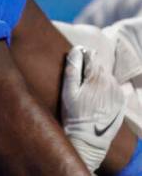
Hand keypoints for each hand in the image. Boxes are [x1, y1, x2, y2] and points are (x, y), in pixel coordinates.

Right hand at [62, 46, 126, 171]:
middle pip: (100, 65)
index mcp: (96, 78)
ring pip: (107, 76)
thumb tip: (75, 51)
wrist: (89, 137)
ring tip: (88, 90)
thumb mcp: (68, 92)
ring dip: (99, 77)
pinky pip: (114, 87)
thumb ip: (72, 69)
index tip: (77, 57)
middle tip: (81, 78)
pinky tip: (97, 97)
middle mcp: (110, 83)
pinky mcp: (121, 101)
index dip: (83, 54)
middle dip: (90, 67)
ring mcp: (118, 92)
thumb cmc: (74, 114)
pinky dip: (106, 88)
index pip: (92, 56)